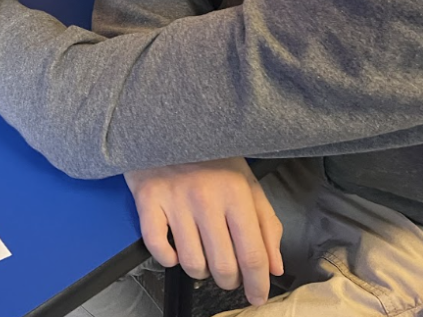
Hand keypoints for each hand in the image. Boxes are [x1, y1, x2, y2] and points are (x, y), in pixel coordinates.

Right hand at [124, 158, 283, 306]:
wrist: (167, 125)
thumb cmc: (211, 158)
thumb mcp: (248, 183)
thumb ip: (267, 225)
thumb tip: (274, 268)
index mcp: (237, 194)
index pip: (252, 255)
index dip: (257, 284)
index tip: (256, 297)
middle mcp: (206, 198)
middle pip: (223, 266)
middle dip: (228, 281)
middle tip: (228, 275)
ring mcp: (175, 200)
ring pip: (191, 263)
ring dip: (200, 271)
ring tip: (202, 258)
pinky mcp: (148, 200)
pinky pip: (158, 248)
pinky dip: (168, 259)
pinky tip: (175, 250)